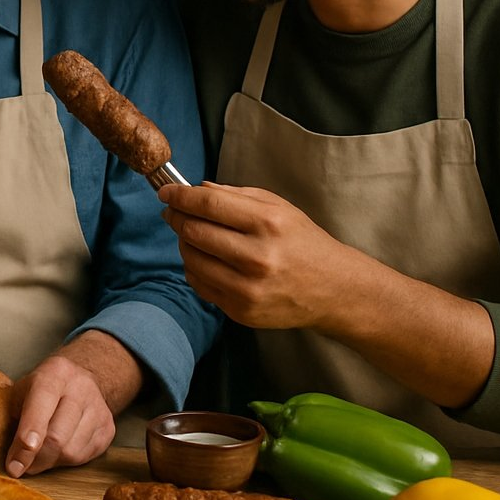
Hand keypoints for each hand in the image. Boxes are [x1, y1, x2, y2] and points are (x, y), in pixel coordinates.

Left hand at [6, 331, 137, 475]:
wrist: (78, 381)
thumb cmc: (40, 390)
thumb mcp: (20, 393)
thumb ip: (13, 420)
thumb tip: (13, 462)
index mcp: (54, 373)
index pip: (39, 408)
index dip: (26, 438)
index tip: (14, 465)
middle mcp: (81, 388)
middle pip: (57, 437)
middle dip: (34, 459)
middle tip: (19, 468)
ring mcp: (99, 408)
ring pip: (71, 451)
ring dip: (48, 463)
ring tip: (37, 458)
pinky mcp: (108, 428)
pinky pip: (83, 457)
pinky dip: (64, 462)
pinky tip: (56, 453)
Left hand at [158, 182, 370, 331]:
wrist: (334, 290)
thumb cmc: (304, 243)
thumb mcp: (279, 208)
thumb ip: (236, 196)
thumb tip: (196, 189)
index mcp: (268, 224)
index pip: (208, 205)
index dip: (180, 196)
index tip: (166, 192)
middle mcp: (257, 257)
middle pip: (194, 231)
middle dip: (176, 217)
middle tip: (173, 212)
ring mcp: (247, 288)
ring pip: (191, 259)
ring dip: (183, 243)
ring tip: (191, 235)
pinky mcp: (240, 310)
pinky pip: (199, 284)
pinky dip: (195, 267)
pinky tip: (205, 259)